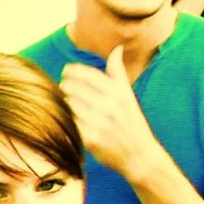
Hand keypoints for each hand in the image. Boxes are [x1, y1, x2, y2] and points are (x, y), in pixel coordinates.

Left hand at [58, 46, 165, 179]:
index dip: (72, 71)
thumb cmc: (131, 122)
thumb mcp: (128, 96)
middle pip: (72, 87)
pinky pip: (69, 122)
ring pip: (68, 103)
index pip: (87, 74)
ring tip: (66, 102)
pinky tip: (67, 118)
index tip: (66, 71)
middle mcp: (110, 105)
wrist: (139, 155)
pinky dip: (65, 118)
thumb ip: (118, 72)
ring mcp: (100, 122)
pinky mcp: (90, 138)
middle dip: (65, 86)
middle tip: (64, 88)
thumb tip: (116, 48)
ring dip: (64, 102)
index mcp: (119, 92)